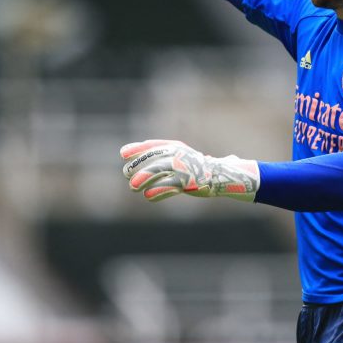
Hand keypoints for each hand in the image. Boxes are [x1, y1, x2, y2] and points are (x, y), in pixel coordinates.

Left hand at [120, 139, 258, 201]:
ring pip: (160, 170)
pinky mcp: (188, 183)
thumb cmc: (194, 166)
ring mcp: (184, 168)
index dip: (137, 148)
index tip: (123, 153)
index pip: (153, 145)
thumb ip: (159, 156)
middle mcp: (179, 155)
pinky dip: (158, 191)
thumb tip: (129, 154)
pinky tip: (148, 196)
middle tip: (126, 174)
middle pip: (154, 158)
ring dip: (144, 178)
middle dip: (138, 165)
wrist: (220, 175)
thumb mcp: (178, 156)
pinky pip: (170, 186)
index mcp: (175, 147)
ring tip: (133, 187)